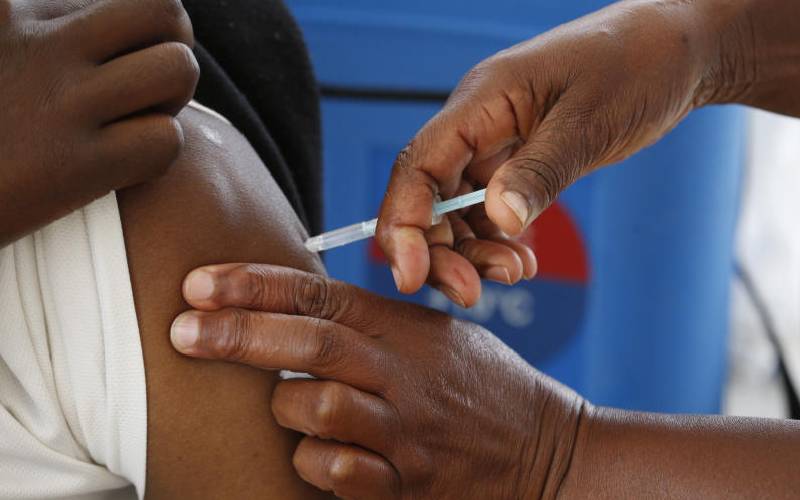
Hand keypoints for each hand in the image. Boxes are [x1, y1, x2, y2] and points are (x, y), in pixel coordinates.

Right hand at [0, 0, 198, 245]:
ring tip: (138, 122)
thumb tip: (68, 18)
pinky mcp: (72, 166)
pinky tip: (121, 165)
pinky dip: (157, 154)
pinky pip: (166, 141)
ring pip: (178, 68)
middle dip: (173, 46)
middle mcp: (40, 45)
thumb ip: (22, 24)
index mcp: (11, 10)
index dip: (136, 28)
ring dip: (174, 100)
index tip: (117, 57)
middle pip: (164, 10)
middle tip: (148, 84)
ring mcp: (60, 103)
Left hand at [170, 264, 584, 498]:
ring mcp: (404, 433)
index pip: (321, 295)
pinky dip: (314, 463)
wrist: (550, 452)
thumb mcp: (438, 338)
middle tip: (181, 330)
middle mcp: (402, 376)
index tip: (200, 282)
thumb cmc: (485, 388)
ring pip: (313, 409)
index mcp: (406, 330)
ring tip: (284, 405)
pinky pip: (335, 473)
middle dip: (236, 334)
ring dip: (284, 407)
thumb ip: (374, 323)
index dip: (255, 284)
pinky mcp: (407, 485)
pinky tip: (318, 455)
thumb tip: (297, 310)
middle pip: (308, 343)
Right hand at [376, 0, 753, 301]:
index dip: (403, 225)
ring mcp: (493, 144)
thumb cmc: (637, 65)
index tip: (408, 276)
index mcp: (482, 101)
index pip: (418, 166)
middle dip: (440, 252)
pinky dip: (497, 241)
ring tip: (516, 272)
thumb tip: (500, 220)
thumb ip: (540, 172)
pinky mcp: (514, 161)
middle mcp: (477, 124)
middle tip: (472, 294)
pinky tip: (523, 260)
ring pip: (455, 211)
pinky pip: (487, 210)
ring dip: (472, 252)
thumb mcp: (590, 123)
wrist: (674, 51)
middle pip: (428, 198)